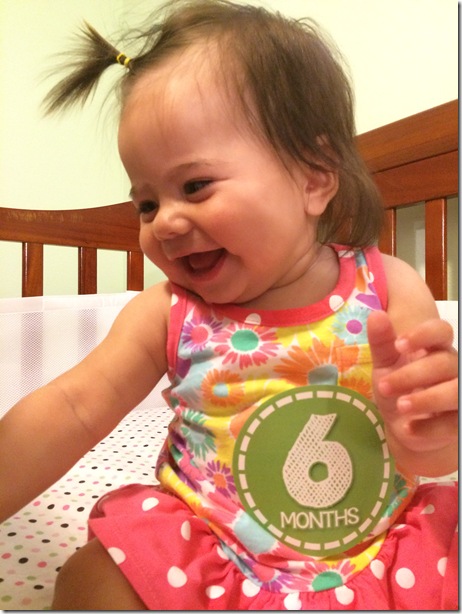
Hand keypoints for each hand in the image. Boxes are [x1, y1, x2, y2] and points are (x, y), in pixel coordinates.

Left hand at [367, 310, 457, 474]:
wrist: (405, 426)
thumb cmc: (398, 388)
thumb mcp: (385, 365)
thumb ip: (382, 342)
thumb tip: (375, 315)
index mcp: (435, 349)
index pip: (441, 331)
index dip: (423, 335)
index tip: (399, 344)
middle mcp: (453, 368)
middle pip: (444, 363)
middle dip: (412, 374)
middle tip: (384, 387)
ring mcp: (459, 395)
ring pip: (455, 392)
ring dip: (427, 399)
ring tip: (400, 406)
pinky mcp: (459, 422)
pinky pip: (452, 423)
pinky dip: (430, 427)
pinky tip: (409, 428)